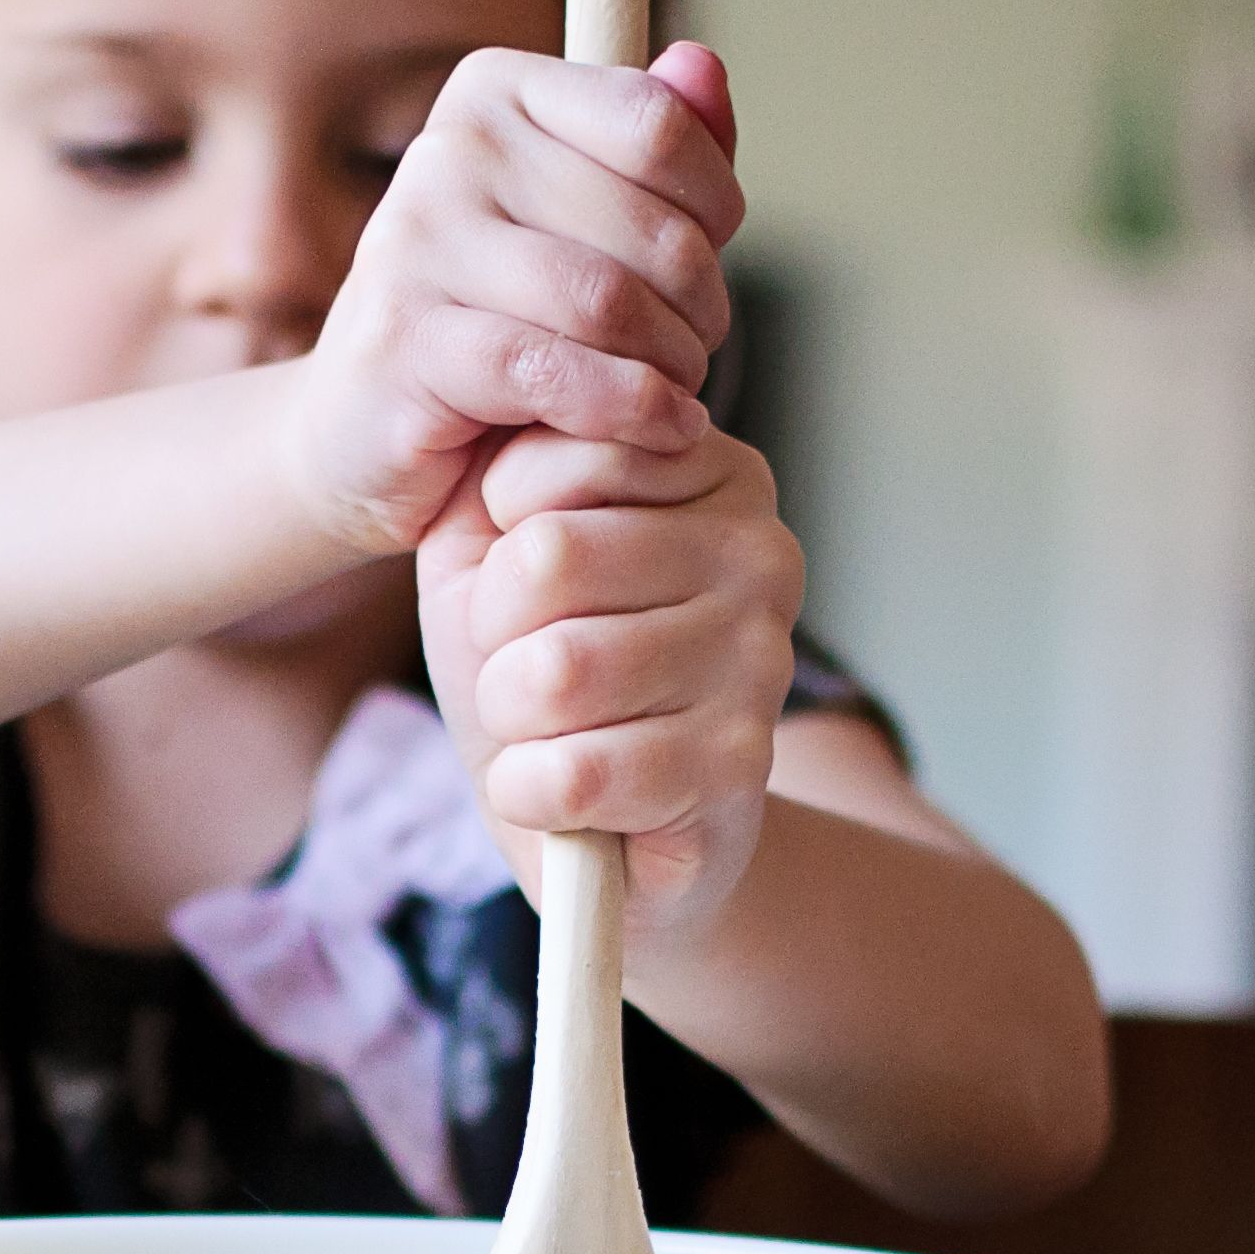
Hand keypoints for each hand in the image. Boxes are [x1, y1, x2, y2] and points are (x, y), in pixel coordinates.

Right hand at [286, 42, 743, 557]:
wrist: (367, 428)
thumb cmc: (498, 316)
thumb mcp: (589, 220)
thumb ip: (656, 144)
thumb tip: (701, 64)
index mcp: (494, 92)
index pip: (657, 124)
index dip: (714, 205)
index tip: (707, 259)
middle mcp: (446, 148)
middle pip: (648, 225)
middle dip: (699, 307)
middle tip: (690, 349)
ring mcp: (415, 241)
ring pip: (606, 302)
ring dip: (670, 364)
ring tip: (674, 389)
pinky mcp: (403, 338)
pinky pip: (552, 370)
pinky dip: (628, 408)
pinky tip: (658, 424)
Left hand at [419, 422, 803, 960]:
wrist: (612, 831)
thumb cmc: (545, 668)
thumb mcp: (492, 552)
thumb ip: (492, 475)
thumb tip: (509, 422)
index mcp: (715, 477)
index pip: (556, 462)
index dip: (494, 544)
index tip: (530, 589)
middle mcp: (762, 555)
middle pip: (544, 561)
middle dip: (493, 637)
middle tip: (527, 672)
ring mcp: (760, 662)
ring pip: (553, 672)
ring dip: (508, 719)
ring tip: (547, 730)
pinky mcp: (737, 769)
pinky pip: (571, 775)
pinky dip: (527, 793)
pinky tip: (560, 793)